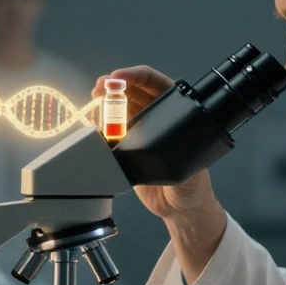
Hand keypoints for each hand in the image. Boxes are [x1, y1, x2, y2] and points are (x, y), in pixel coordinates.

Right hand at [92, 67, 221, 225]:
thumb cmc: (193, 186)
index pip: (155, 83)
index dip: (136, 75)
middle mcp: (156, 118)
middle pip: (132, 91)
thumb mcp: (192, 169)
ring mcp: (140, 131)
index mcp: (176, 113)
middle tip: (101, 86)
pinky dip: (99, 124)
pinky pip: (110, 132)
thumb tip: (157, 146)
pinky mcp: (126, 148)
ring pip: (119, 107)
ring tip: (94, 97)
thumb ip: (178, 157)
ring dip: (105, 100)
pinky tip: (92, 121)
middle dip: (115, 84)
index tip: (119, 76)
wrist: (179, 209)